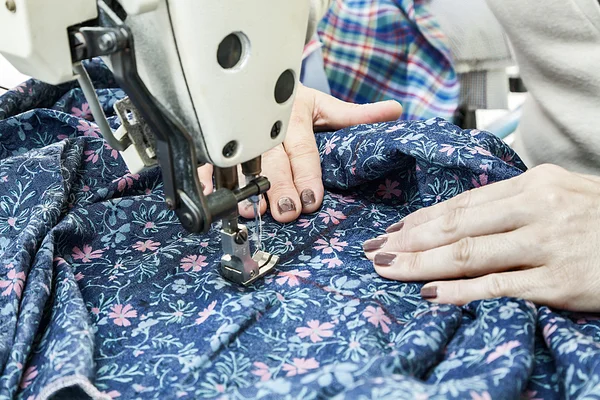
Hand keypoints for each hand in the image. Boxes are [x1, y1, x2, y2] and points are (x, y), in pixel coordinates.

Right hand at [198, 83, 402, 222]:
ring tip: (252, 212)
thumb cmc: (292, 100)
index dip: (307, 174)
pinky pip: (209, 160)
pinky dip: (209, 179)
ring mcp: (238, 133)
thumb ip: (355, 116)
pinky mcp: (218, 141)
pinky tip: (213, 197)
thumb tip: (395, 112)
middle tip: (287, 212)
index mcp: (292, 114)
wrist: (256, 83)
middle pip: (271, 160)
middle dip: (278, 188)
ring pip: (240, 163)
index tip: (312, 200)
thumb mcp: (324, 105)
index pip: (302, 148)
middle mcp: (264, 125)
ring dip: (243, 189)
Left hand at [363, 164, 599, 311]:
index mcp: (535, 183)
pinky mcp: (561, 282)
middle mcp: (539, 208)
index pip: (463, 203)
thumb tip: (458, 220)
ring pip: (470, 254)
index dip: (422, 219)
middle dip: (410, 240)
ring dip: (423, 264)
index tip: (392, 231)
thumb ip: (512, 205)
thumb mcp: (560, 196)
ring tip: (390, 270)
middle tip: (374, 251)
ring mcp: (549, 245)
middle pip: (457, 226)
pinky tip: (432, 294)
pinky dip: (462, 291)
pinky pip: (500, 287)